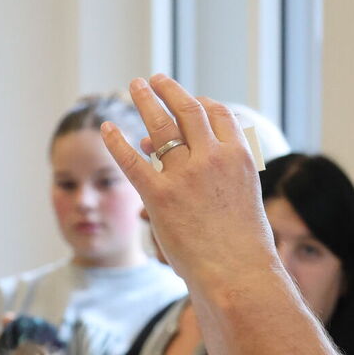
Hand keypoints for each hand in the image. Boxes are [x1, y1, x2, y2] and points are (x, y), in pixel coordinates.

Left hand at [100, 75, 277, 291]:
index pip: (217, 115)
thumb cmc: (244, 246)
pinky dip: (116, 142)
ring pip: (160, 125)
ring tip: (135, 86)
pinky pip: (132, 161)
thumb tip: (191, 162)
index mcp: (238, 156)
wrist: (238, 274)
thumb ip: (223, 174)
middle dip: (169, 90)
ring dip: (145, 101)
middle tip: (154, 80)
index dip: (200, 103)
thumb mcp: (246, 199)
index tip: (188, 100)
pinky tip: (107, 129)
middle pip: (187, 110)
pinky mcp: (159, 196)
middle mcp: (212, 157)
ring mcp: (185, 175)